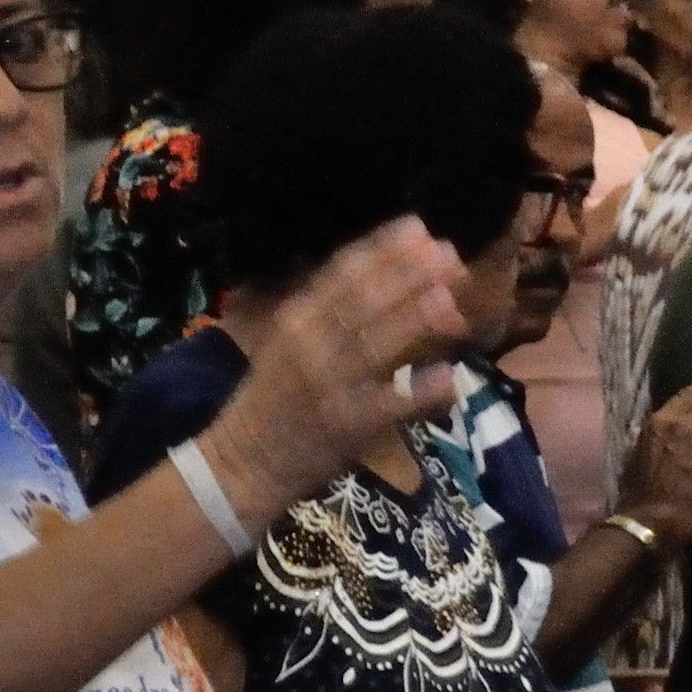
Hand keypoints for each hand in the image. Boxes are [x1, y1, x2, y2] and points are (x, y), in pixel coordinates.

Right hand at [214, 221, 471, 509]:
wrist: (241, 464)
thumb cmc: (274, 397)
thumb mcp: (292, 341)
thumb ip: (333, 311)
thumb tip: (390, 274)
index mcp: (295, 319)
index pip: (340, 274)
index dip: (381, 249)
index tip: (419, 227)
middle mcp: (307, 346)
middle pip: (362, 302)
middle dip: (408, 275)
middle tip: (451, 255)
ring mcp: (326, 387)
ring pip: (374, 347)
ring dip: (413, 321)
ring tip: (450, 301)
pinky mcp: (343, 427)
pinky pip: (386, 405)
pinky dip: (417, 391)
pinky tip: (450, 377)